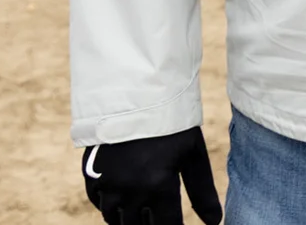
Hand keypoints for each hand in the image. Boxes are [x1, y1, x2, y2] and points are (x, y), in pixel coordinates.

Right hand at [80, 126, 222, 224]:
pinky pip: (98, 203)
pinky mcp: (91, 175)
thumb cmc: (171, 123)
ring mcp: (107, 185)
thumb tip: (215, 223)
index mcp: (159, 186)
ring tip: (143, 214)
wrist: (135, 94)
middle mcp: (130, 191)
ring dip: (129, 220)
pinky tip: (123, 200)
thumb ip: (202, 192)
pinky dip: (110, 206)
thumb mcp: (192, 154)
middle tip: (160, 217)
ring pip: (115, 220)